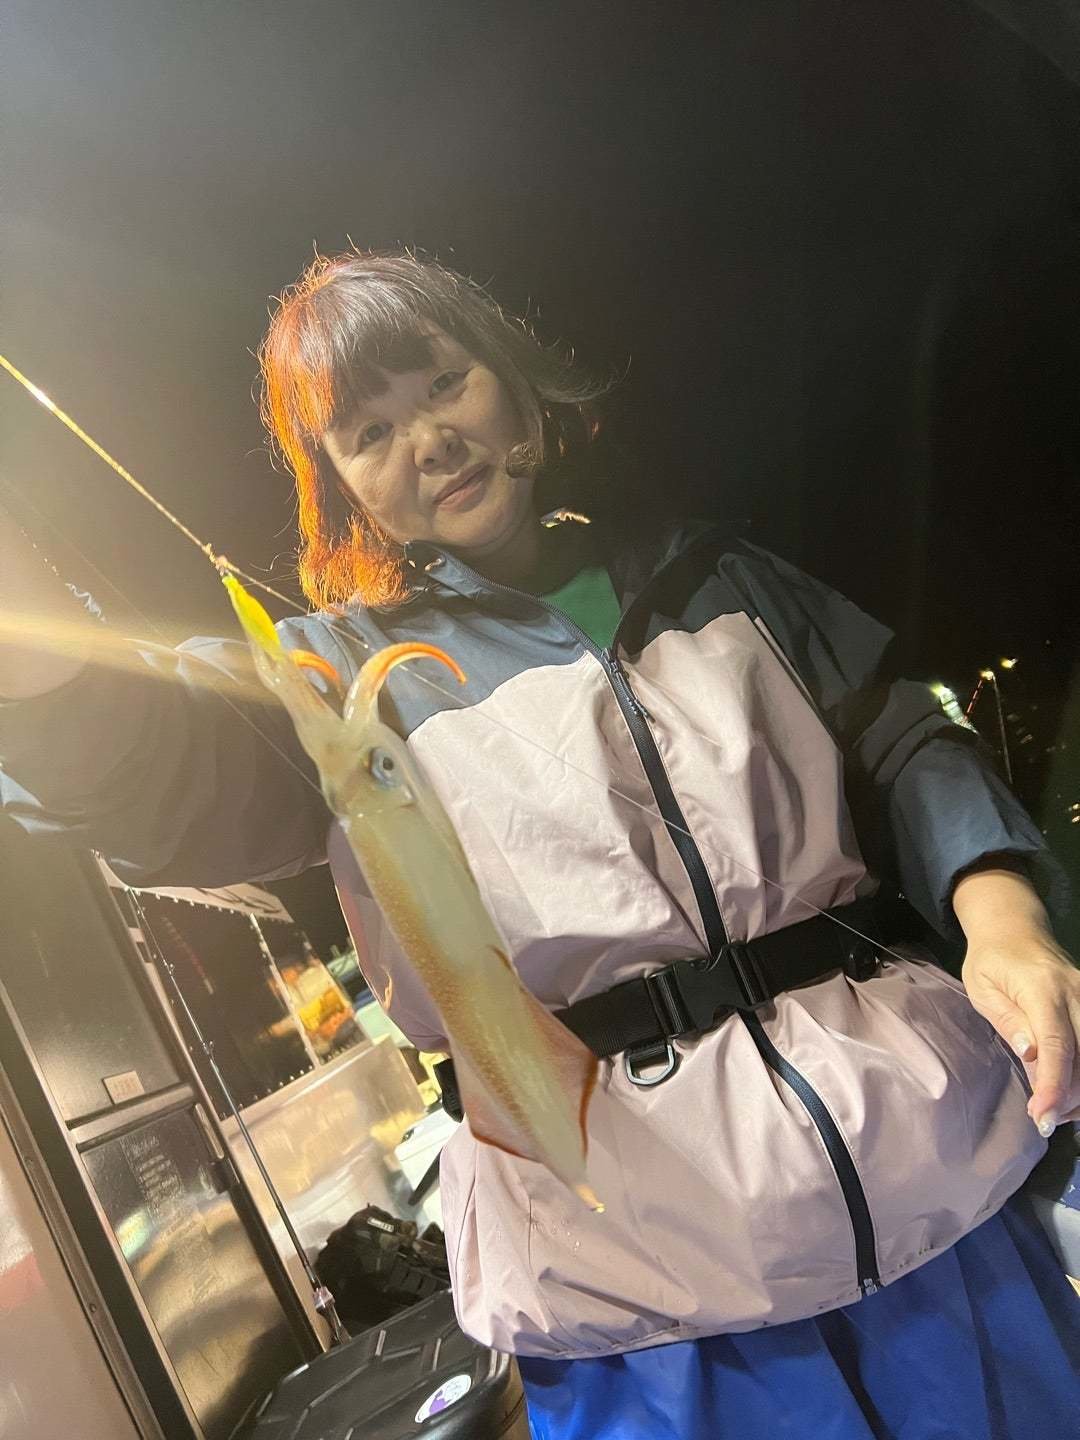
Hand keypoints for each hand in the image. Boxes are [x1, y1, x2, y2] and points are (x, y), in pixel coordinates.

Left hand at [955, 868, 1079, 1134]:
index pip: (1056, 1044)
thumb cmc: (991, 960)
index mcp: (1041, 988)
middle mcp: (1075, 993)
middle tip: (1043, 1118)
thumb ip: (1007, 1021)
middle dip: (1068, 1096)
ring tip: (1055, 1109)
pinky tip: (1071, 1091)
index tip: (1043, 1116)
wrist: (1015, 926)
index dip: (1053, 1084)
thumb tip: (1031, 1054)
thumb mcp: (982, 988)